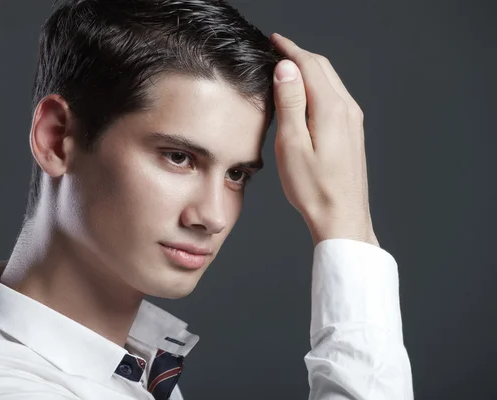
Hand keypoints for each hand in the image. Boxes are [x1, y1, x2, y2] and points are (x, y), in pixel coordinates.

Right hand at [270, 33, 378, 246]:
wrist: (342, 217)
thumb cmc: (313, 188)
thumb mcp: (292, 145)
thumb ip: (290, 103)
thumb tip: (286, 69)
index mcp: (331, 109)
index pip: (309, 65)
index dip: (290, 49)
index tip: (274, 40)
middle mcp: (347, 110)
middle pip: (323, 68)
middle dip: (299, 55)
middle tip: (277, 49)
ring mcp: (353, 121)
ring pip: (330, 81)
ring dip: (309, 69)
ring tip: (287, 68)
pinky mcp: (352, 132)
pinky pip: (335, 96)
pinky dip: (318, 85)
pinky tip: (305, 94)